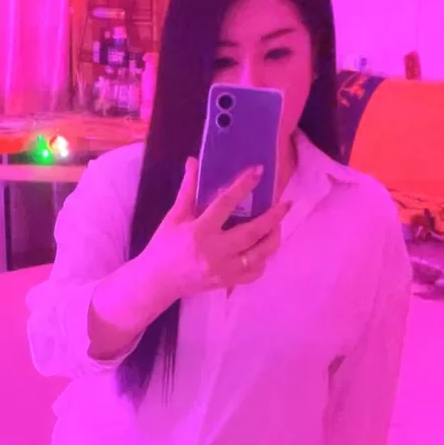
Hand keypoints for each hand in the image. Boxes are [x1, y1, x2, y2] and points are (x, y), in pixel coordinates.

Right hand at [140, 158, 288, 306]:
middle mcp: (215, 252)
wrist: (158, 281)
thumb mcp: (174, 217)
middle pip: (253, 233)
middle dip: (273, 217)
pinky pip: (255, 272)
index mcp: (199, 232)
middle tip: (286, 204)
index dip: (244, 185)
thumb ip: (188, 190)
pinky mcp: (227, 283)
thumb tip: (193, 162)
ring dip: (273, 238)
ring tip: (277, 225)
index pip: (226, 204)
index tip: (258, 172)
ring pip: (260, 255)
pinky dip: (263, 260)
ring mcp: (224, 270)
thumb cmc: (164, 247)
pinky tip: (262, 248)